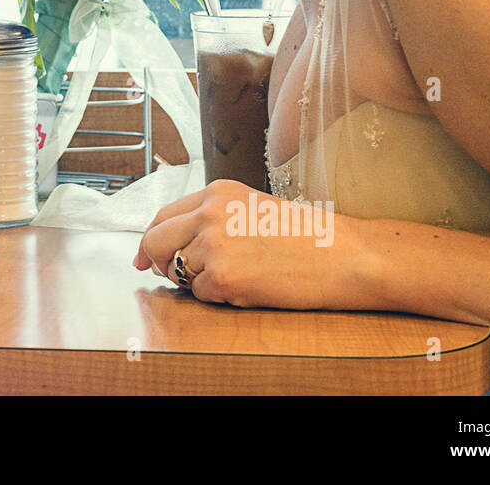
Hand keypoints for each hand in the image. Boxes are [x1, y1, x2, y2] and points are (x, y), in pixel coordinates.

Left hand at [131, 180, 375, 309]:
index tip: (145, 257)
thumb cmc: (305, 236)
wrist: (343, 255)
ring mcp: (213, 245)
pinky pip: (199, 294)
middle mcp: (209, 213)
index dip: (150, 240)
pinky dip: (217, 297)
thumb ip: (210, 217)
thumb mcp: (251, 208)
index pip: (162, 216)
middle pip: (154, 242)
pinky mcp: (222, 276)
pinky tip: (249, 285)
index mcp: (216, 192)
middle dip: (157, 262)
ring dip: (198, 281)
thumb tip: (167, 243)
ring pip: (178, 272)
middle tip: (172, 275)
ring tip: (239, 274)